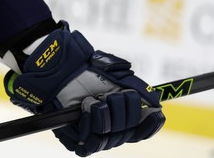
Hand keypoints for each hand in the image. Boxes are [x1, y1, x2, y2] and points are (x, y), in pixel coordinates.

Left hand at [4, 22, 164, 155]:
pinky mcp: (75, 142)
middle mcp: (109, 131)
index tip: (155, 112)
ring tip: (94, 100)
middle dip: (124, 111)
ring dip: (105, 115)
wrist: (58, 70)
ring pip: (111, 138)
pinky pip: (91, 143)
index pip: (142, 131)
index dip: (150, 125)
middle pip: (129, 133)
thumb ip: (137, 86)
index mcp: (121, 117)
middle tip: (113, 95)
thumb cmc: (86, 70)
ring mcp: (93, 137)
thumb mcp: (115, 74)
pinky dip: (90, 123)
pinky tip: (86, 109)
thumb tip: (156, 102)